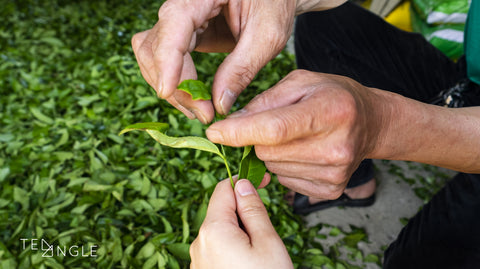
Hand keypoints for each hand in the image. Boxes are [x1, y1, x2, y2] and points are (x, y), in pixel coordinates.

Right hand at [131, 0, 295, 122]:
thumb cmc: (275, 4)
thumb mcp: (268, 34)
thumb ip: (242, 68)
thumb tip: (218, 105)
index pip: (174, 24)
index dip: (167, 60)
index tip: (167, 92)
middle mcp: (183, 4)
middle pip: (156, 45)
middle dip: (174, 84)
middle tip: (202, 114)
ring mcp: (180, 20)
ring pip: (153, 55)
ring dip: (171, 87)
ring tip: (199, 111)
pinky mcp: (185, 35)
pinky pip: (165, 59)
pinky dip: (176, 82)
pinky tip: (194, 99)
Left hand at [190, 179, 292, 268]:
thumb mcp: (267, 242)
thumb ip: (254, 210)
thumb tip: (243, 185)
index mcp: (214, 230)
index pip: (223, 189)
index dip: (244, 182)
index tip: (264, 181)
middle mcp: (199, 243)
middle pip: (222, 211)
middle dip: (244, 212)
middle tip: (267, 229)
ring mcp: (198, 260)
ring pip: (220, 232)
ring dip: (239, 232)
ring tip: (259, 252)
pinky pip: (217, 250)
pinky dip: (232, 249)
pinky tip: (248, 263)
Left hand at [205, 70, 385, 198]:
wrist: (370, 123)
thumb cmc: (333, 96)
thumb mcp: (300, 82)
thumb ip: (264, 101)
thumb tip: (229, 125)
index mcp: (329, 111)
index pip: (274, 129)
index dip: (239, 133)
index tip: (214, 133)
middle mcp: (335, 146)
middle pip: (267, 152)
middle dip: (257, 139)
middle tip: (274, 125)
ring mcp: (334, 173)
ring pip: (272, 168)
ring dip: (271, 154)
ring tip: (295, 137)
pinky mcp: (330, 190)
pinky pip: (284, 181)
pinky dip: (284, 167)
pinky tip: (302, 153)